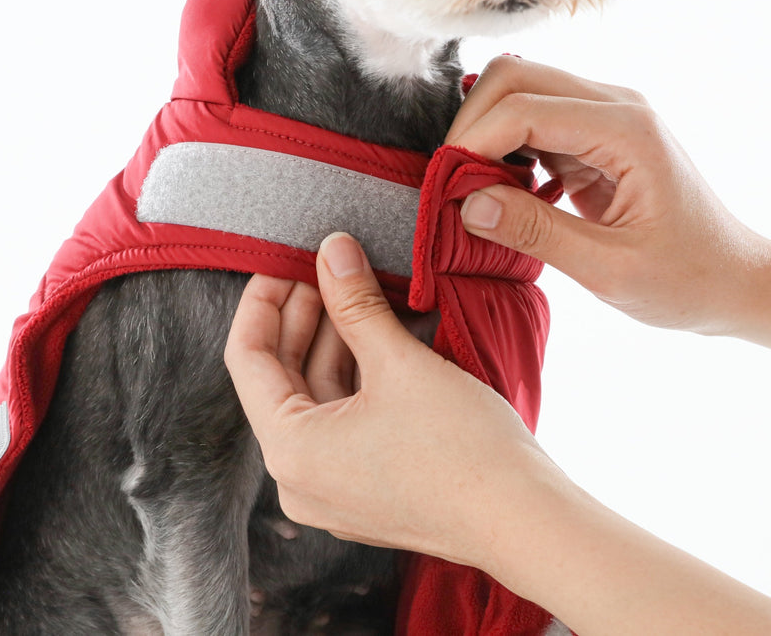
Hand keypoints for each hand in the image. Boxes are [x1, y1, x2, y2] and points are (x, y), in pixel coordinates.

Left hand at [223, 232, 559, 570]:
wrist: (524, 519)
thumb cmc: (463, 449)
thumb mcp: (400, 362)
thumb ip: (355, 302)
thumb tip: (331, 250)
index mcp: (290, 452)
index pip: (247, 359)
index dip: (263, 300)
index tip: (286, 259)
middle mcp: (299, 480)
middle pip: (282, 379)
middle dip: (306, 316)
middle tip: (330, 265)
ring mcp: (333, 491)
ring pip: (318, 398)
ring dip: (336, 342)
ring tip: (361, 289)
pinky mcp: (367, 492)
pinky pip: (344, 423)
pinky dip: (358, 377)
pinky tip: (381, 332)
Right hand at [446, 55, 770, 334]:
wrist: (733, 280)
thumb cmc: (687, 279)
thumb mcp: (609, 269)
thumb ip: (535, 232)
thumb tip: (467, 204)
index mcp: (626, 129)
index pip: (523, 107)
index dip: (473, 144)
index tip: (448, 191)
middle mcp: (616, 105)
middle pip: (514, 77)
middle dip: (472, 124)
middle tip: (454, 185)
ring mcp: (607, 114)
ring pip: (519, 91)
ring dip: (486, 133)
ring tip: (476, 191)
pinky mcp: (596, 134)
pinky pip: (533, 120)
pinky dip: (505, 147)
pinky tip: (504, 192)